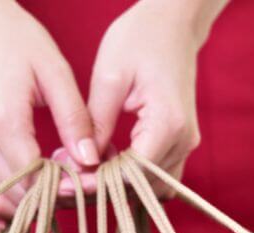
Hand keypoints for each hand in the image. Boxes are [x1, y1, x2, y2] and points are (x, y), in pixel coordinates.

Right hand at [0, 0, 98, 224]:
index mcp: (3, 118)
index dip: (62, 190)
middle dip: (46, 202)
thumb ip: (74, 119)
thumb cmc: (16, 40)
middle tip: (72, 192)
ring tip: (47, 197)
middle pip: (12, 194)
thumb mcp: (55, 71)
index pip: (33, 178)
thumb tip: (90, 161)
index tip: (84, 186)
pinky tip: (9, 208)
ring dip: (20, 210)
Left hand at [86, 0, 227, 193]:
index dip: (99, 182)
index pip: (133, 173)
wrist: (174, 23)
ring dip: (120, 187)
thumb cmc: (140, 39)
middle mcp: (183, 140)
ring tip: (86, 173)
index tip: (68, 182)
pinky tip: (106, 164)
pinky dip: (133, 178)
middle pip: (142, 186)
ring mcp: (186, 143)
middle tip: (69, 179)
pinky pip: (157, 176)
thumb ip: (97, 124)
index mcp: (167, 122)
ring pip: (151, 188)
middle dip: (106, 188)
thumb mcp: (109, 78)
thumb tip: (82, 162)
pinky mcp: (180, 143)